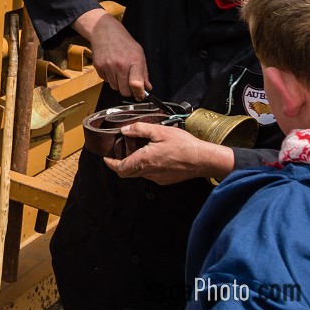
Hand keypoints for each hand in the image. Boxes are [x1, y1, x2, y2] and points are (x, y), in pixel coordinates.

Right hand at [75, 8, 150, 98]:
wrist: (104, 31)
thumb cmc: (123, 42)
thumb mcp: (139, 54)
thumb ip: (144, 72)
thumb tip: (147, 87)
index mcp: (133, 61)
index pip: (136, 84)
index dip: (139, 94)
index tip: (140, 96)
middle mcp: (120, 65)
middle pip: (124, 91)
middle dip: (128, 91)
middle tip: (130, 85)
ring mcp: (108, 66)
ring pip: (115, 87)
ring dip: (118, 84)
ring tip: (119, 72)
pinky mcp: (98, 67)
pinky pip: (106, 80)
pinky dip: (109, 78)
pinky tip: (111, 68)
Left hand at [103, 123, 234, 183]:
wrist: (204, 159)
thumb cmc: (183, 145)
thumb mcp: (159, 131)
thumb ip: (139, 129)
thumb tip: (125, 130)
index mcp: (144, 161)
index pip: (120, 168)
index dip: (111, 163)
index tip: (106, 158)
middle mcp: (149, 173)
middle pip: (127, 173)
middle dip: (120, 164)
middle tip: (119, 153)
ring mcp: (158, 178)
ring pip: (139, 174)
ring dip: (135, 165)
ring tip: (138, 151)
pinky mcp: (166, 180)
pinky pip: (151, 175)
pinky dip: (147, 167)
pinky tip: (154, 156)